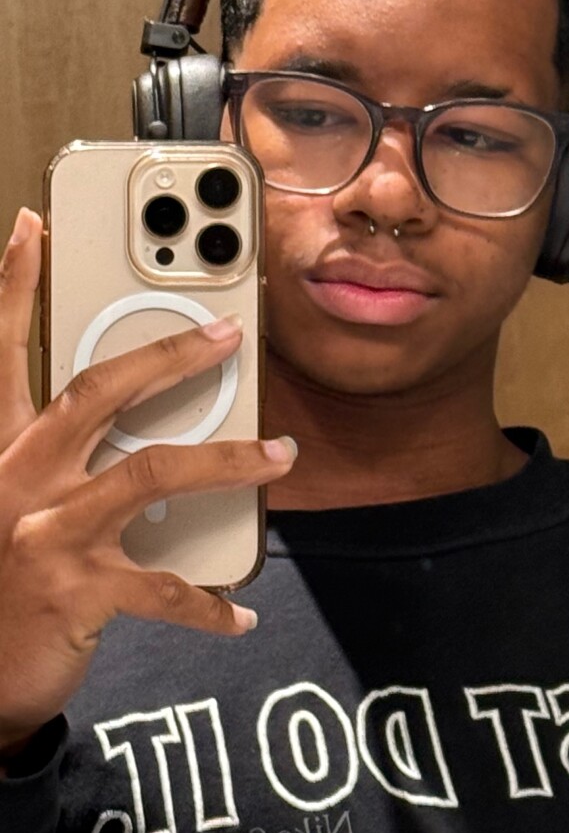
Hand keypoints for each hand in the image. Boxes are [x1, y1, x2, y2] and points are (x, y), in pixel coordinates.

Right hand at [0, 207, 293, 757]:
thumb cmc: (4, 580)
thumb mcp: (15, 504)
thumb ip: (57, 458)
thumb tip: (137, 429)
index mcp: (2, 449)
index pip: (4, 350)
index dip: (14, 285)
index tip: (33, 224)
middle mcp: (19, 477)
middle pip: (99, 390)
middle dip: (169, 354)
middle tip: (228, 332)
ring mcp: (47, 532)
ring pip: (151, 472)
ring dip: (228, 461)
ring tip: (278, 457)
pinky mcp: (78, 591)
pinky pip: (164, 587)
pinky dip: (208, 600)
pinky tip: (240, 608)